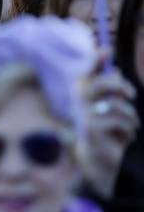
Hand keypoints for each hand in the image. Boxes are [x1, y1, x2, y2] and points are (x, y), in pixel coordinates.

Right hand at [81, 59, 138, 198]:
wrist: (97, 161)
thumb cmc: (105, 131)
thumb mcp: (108, 109)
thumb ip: (109, 89)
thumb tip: (114, 70)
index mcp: (83, 91)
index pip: (88, 70)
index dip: (96, 58)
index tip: (107, 49)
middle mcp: (79, 100)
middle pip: (103, 83)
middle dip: (121, 86)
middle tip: (132, 95)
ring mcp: (84, 114)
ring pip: (115, 104)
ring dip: (130, 115)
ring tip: (132, 125)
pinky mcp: (92, 129)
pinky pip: (118, 122)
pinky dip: (128, 130)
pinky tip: (126, 137)